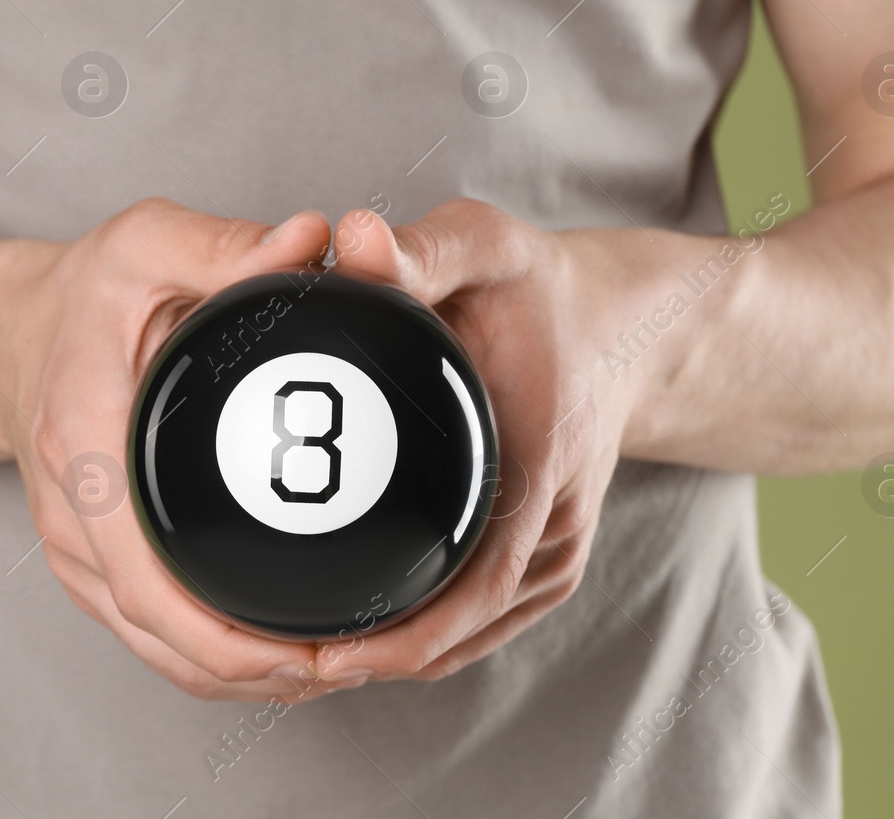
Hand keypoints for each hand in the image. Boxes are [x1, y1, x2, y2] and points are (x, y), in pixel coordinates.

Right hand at [0, 198, 360, 701]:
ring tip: (335, 667)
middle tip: (352, 662)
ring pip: (156, 648)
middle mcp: (71, 511)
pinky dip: (215, 657)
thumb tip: (314, 240)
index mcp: (83, 442)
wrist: (12, 335)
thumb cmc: (82, 294)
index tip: (305, 649)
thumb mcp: (146, 243)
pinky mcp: (91, 560)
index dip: (222, 633)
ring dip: (241, 677)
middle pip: (157, 632)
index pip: (143, 571)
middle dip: (254, 671)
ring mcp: (76, 546)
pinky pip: (153, 632)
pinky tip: (284, 652)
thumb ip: (227, 245)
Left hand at [320, 199, 635, 681]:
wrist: (622, 327)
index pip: (475, 589)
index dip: (400, 637)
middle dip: (370, 661)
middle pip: (460, 634)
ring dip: (387, 660)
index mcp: (543, 471)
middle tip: (271, 661)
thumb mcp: (490, 247)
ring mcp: (551, 554)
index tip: (322, 656)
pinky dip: (414, 640)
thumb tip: (348, 232)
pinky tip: (344, 639)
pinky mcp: (538, 560)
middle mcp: (555, 531)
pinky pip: (472, 622)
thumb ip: (422, 249)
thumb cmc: (546, 291)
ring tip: (292, 660)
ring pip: (464, 639)